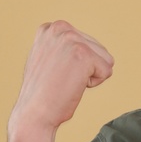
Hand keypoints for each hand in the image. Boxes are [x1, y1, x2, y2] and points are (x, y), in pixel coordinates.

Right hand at [9, 20, 112, 136]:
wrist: (33, 113)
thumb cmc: (41, 94)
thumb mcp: (45, 60)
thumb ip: (59, 48)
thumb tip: (72, 50)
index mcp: (50, 28)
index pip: (86, 43)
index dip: (75, 64)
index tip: (55, 73)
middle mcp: (60, 28)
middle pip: (98, 50)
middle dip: (84, 69)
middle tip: (61, 80)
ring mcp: (72, 39)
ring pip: (105, 59)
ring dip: (89, 75)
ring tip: (65, 81)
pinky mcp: (84, 54)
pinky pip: (107, 71)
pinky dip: (93, 84)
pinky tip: (71, 86)